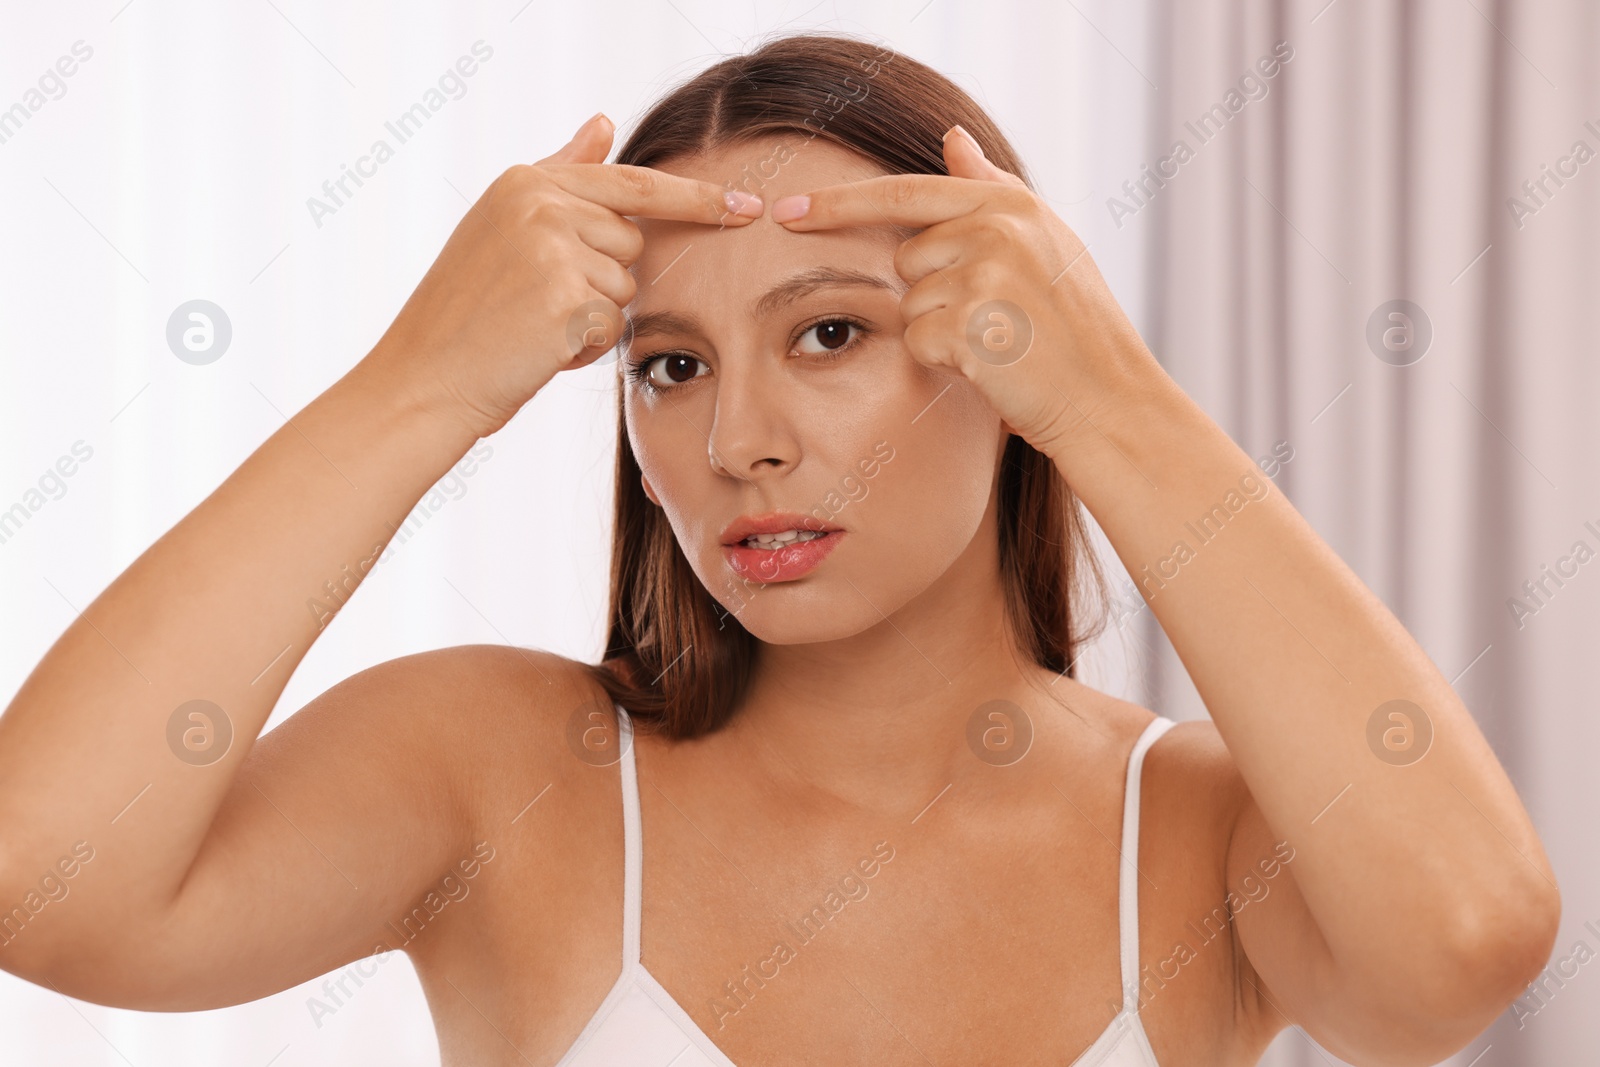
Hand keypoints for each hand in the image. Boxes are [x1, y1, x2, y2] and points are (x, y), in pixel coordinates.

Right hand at [368, 112, 764, 437]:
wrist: (424, 379)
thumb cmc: (466, 314)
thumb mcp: (506, 227)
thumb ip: (563, 172)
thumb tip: (606, 121)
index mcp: (526, 179)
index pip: (634, 183)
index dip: (696, 198)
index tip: (747, 206)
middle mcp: (540, 202)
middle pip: (633, 244)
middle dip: (603, 282)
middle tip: (540, 305)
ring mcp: (553, 246)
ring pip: (624, 289)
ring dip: (591, 319)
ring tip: (532, 328)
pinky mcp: (565, 296)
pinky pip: (611, 327)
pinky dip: (583, 349)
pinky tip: (536, 350)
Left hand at [768, 125, 1159, 463]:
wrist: (1108, 397)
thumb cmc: (1076, 325)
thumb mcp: (1045, 240)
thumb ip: (991, 187)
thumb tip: (951, 136)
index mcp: (1010, 203)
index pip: (903, 191)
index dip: (838, 203)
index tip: (786, 209)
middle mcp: (997, 230)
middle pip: (905, 256)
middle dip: (931, 290)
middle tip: (992, 317)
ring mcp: (984, 276)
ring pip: (910, 303)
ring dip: (940, 329)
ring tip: (998, 341)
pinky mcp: (972, 326)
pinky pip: (917, 341)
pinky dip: (944, 360)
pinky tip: (991, 365)